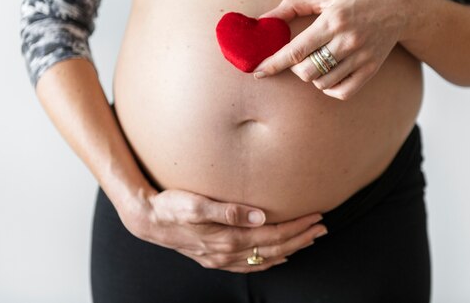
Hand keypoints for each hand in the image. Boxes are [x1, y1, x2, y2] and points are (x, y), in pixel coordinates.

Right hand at [118, 188, 327, 272]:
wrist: (148, 220)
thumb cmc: (171, 206)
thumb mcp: (196, 204)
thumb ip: (229, 211)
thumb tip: (261, 216)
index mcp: (227, 239)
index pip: (272, 235)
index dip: (296, 227)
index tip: (315, 217)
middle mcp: (227, 253)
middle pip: (273, 248)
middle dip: (301, 238)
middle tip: (322, 228)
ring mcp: (221, 258)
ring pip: (265, 258)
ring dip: (290, 248)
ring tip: (309, 240)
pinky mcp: (215, 257)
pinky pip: (249, 265)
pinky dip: (269, 261)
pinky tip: (278, 256)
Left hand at [253, 0, 423, 99]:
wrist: (400, 4)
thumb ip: (293, 6)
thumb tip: (265, 18)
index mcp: (332, 21)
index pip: (295, 50)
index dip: (273, 63)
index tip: (257, 71)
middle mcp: (347, 41)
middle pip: (307, 71)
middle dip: (294, 69)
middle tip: (298, 58)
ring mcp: (361, 57)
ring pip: (323, 82)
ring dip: (312, 77)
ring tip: (316, 62)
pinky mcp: (372, 69)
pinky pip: (343, 91)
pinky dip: (329, 88)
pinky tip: (328, 77)